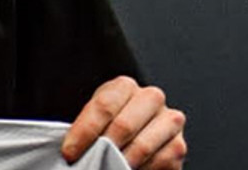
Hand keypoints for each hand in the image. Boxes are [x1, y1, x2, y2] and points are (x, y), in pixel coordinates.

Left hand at [62, 76, 186, 168]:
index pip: (103, 107)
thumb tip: (70, 149)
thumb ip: (86, 127)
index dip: (84, 132)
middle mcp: (151, 98)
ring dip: (120, 162)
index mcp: (125, 86)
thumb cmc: (108, 125)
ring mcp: (169, 121)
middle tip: (89, 163)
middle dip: (102, 149)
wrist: (134, 136)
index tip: (69, 152)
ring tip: (108, 168)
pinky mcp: (179, 145)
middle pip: (124, 125)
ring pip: (142, 145)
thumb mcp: (94, 118)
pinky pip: (160, 162)